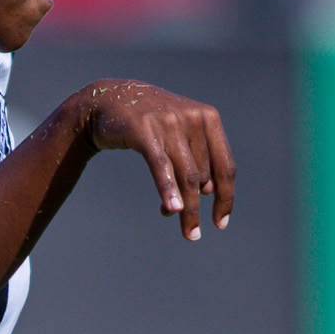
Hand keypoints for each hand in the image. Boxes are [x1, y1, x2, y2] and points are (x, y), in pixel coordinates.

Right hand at [77, 81, 235, 241]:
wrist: (108, 100)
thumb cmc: (148, 123)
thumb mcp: (178, 134)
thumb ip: (195, 158)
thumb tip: (207, 191)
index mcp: (209, 119)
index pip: (225, 166)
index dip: (226, 198)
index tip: (220, 223)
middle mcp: (193, 118)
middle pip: (202, 177)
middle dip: (196, 208)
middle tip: (191, 233)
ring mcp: (169, 122)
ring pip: (186, 175)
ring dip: (186, 207)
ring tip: (184, 229)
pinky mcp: (144, 130)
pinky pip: (160, 166)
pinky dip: (167, 188)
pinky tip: (171, 209)